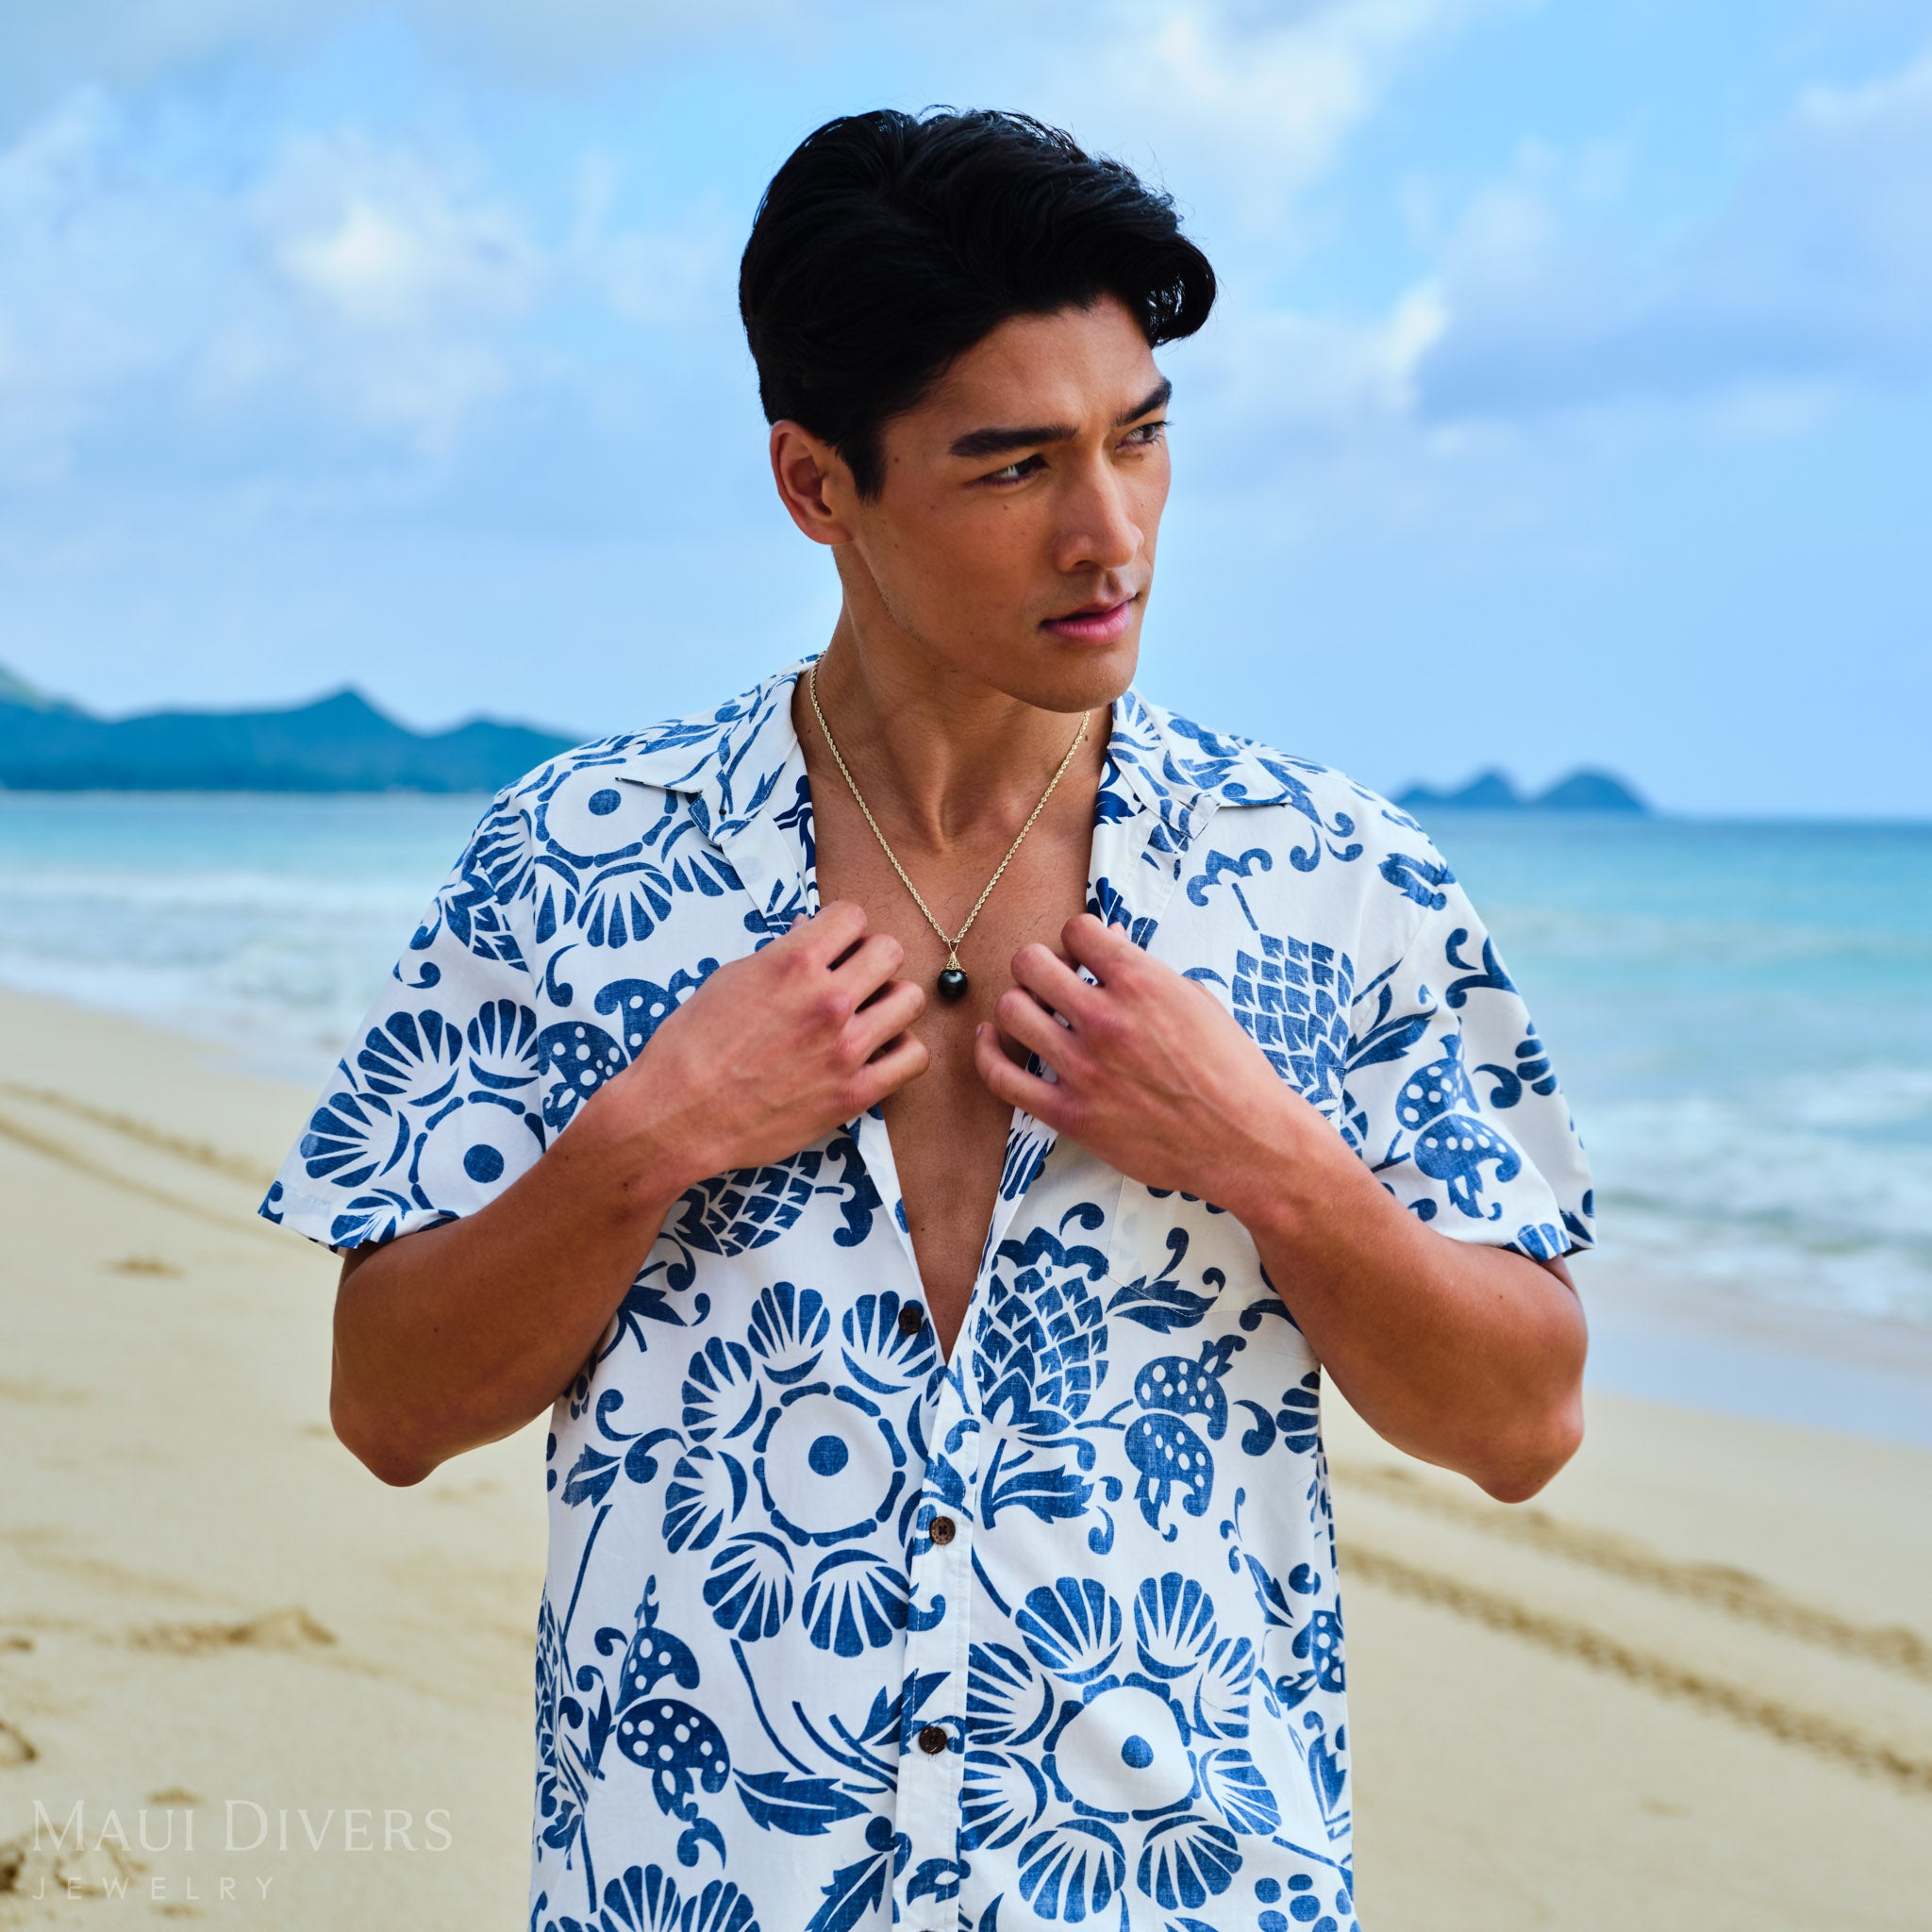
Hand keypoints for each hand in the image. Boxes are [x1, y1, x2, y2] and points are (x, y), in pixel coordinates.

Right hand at [598, 900, 928, 1193]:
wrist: (678, 1115)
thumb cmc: (691, 1046)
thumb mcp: (729, 980)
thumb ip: (779, 955)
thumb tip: (809, 931)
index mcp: (792, 963)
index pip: (853, 915)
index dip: (843, 928)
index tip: (834, 946)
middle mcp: (828, 1000)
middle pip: (890, 950)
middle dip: (871, 958)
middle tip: (853, 978)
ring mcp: (845, 1048)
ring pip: (911, 999)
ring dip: (891, 1001)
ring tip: (868, 1015)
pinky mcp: (855, 1093)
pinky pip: (914, 1058)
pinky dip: (901, 1051)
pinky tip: (877, 1052)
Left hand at [972, 912, 1326, 1211]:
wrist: (1245, 1142)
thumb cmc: (1230, 1070)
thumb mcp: (1196, 1002)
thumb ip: (1145, 971)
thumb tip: (1107, 939)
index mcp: (1142, 983)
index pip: (1077, 929)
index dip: (1079, 938)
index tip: (1086, 957)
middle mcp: (1106, 1020)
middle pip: (1030, 963)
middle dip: (1039, 965)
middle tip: (1052, 982)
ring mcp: (1084, 1069)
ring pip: (1011, 1011)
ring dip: (1019, 1004)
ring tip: (1034, 1013)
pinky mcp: (1069, 1114)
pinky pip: (1002, 1077)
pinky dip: (987, 1053)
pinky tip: (991, 1039)